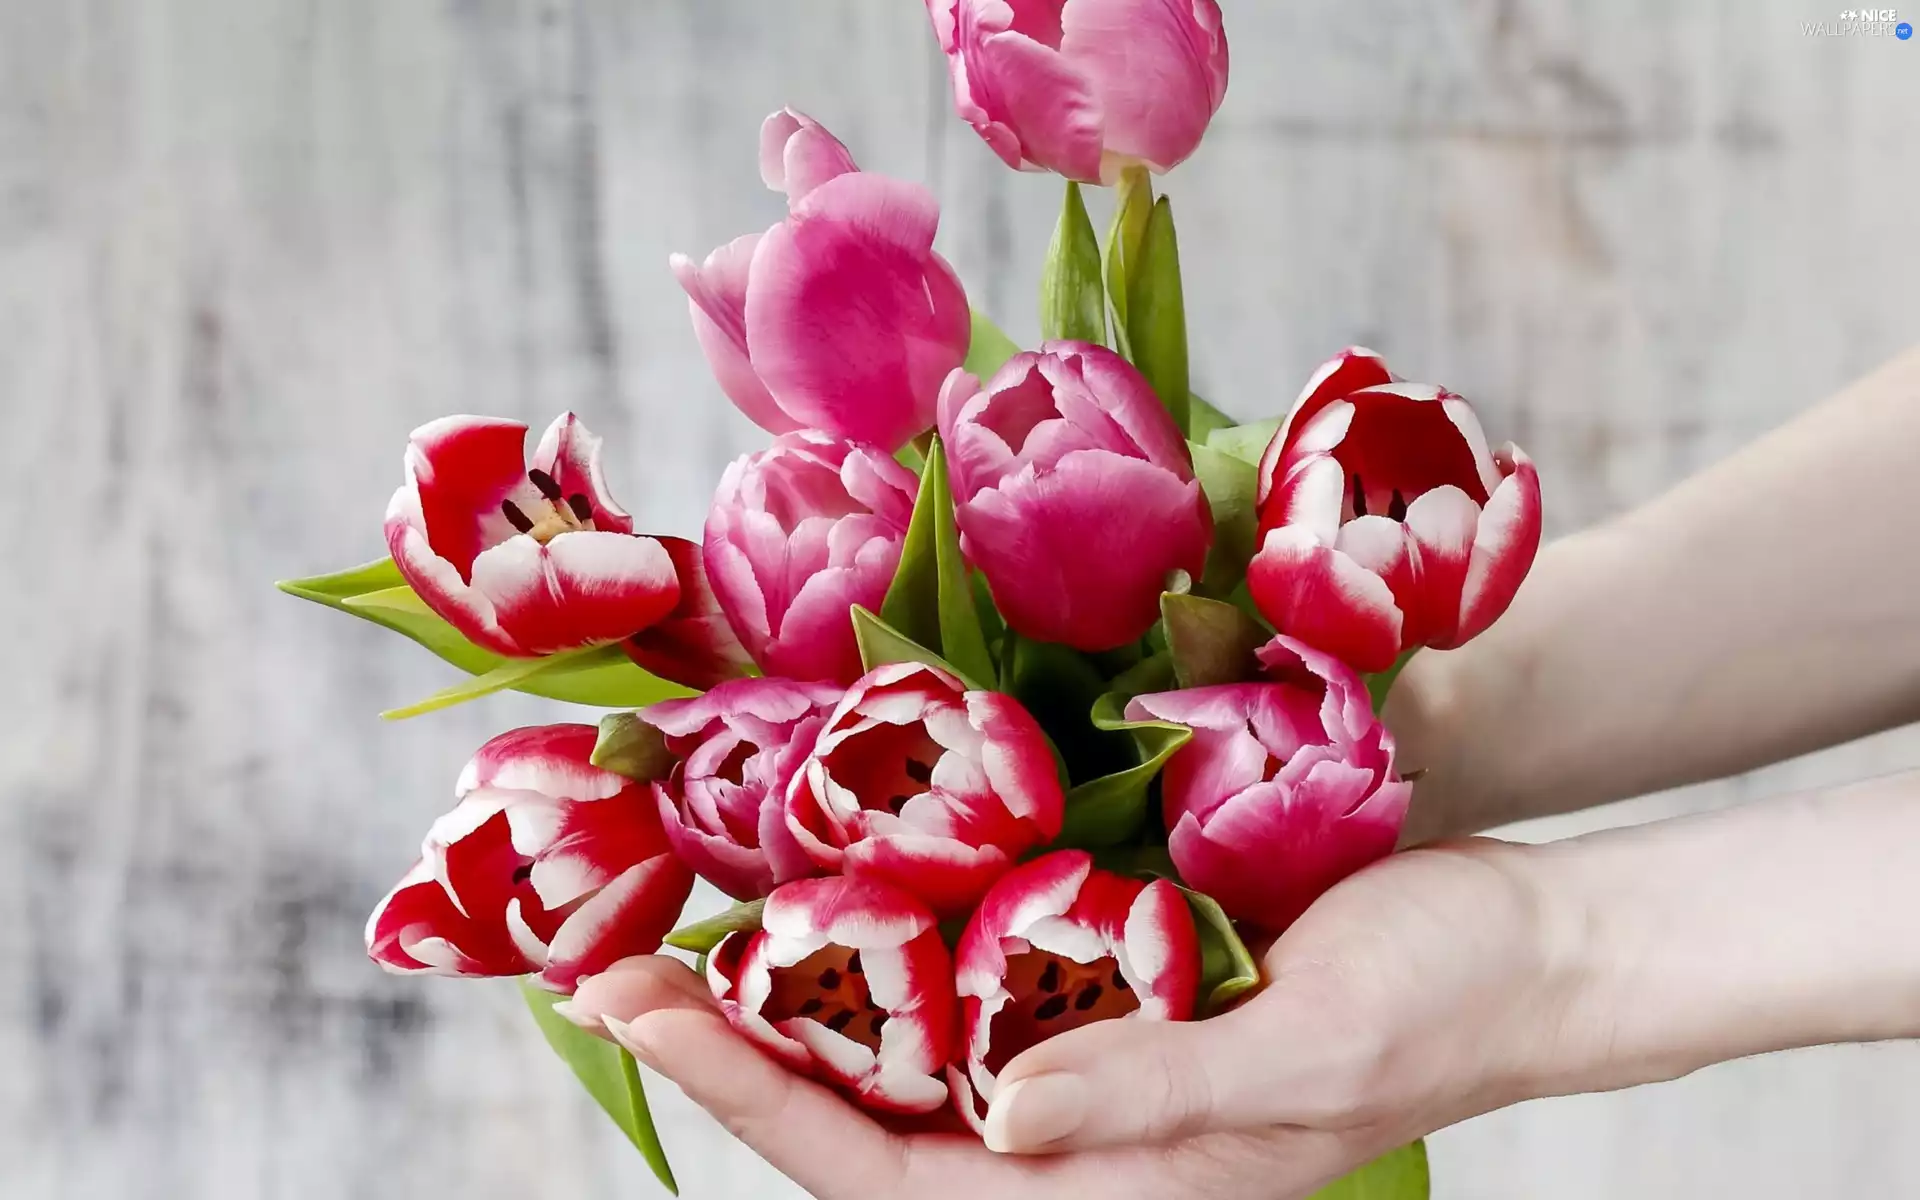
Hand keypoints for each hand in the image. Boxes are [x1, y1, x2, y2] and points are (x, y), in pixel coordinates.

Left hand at [566, 838, 1581, 1198]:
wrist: (1524, 935)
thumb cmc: (1441, 1002)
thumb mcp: (1311, 1055)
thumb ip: (1155, 1096)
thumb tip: (992, 1121)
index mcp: (1109, 1187)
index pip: (888, 1171)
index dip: (754, 1097)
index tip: (641, 1012)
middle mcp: (1074, 1133)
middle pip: (862, 1109)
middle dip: (729, 1046)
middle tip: (605, 966)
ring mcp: (1085, 1051)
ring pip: (901, 1041)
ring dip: (789, 988)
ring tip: (675, 921)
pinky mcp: (1106, 974)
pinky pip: (968, 965)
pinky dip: (886, 927)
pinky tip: (829, 870)